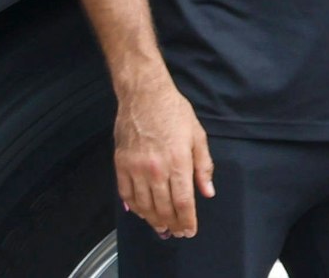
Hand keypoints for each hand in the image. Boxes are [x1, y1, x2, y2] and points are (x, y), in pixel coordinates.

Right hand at [115, 71, 213, 238]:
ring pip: (144, 205)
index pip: (183, 200)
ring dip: (153, 220)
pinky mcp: (121, 165)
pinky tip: (141, 213)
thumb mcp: (197, 136)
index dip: (187, 219)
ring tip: (161, 228)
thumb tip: (207, 191)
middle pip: (163, 207)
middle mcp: (156, 169)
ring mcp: (136, 168)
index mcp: (178, 161)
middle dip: (171, 224)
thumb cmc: (175, 113)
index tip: (190, 230)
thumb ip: (203, 166)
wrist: (144, 96)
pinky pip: (126, 194)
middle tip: (176, 233)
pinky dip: (134, 207)